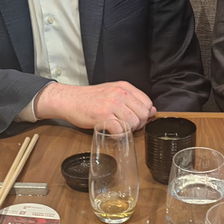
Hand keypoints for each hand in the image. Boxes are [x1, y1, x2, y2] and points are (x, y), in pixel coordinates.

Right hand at [34, 81, 155, 132]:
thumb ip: (133, 100)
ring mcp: (112, 104)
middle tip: (127, 126)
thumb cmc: (91, 98)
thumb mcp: (114, 92)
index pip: (147, 103)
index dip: (144, 115)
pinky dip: (119, 136)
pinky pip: (120, 130)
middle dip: (138, 124)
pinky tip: (112, 134)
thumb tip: (153, 110)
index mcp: (124, 87)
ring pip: (133, 123)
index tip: (135, 119)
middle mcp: (120, 94)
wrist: (70, 99)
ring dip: (128, 130)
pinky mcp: (103, 116)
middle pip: (143, 114)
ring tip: (118, 129)